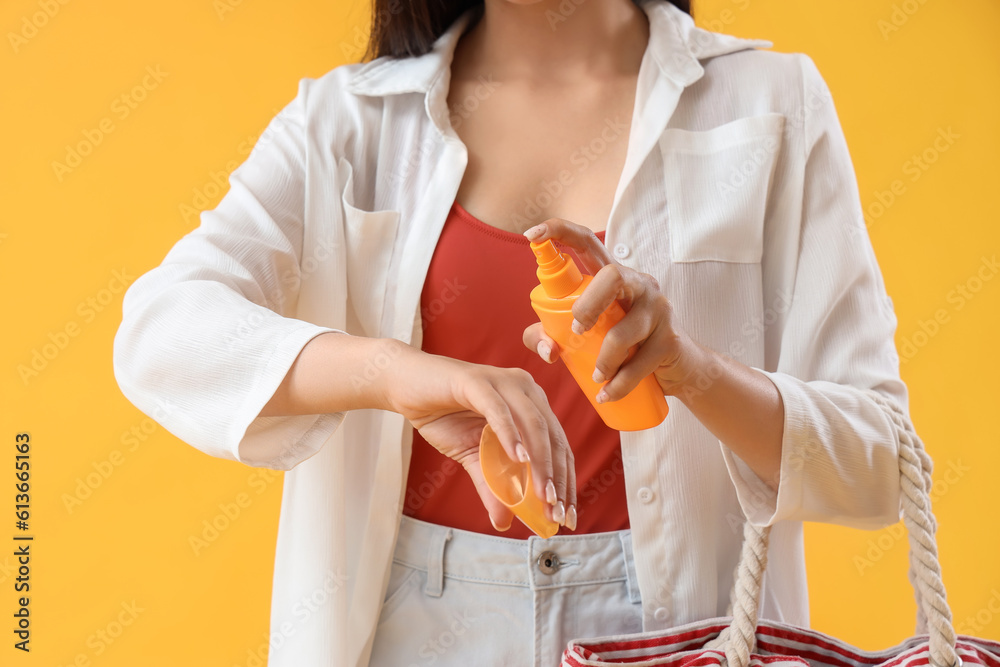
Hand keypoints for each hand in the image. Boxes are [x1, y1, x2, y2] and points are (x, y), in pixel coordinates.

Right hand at [384, 341, 577, 530]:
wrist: (405, 385)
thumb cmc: (443, 416)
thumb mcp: (471, 457)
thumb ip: (491, 485)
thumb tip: (504, 523)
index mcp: (532, 405)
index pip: (559, 446)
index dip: (566, 482)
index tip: (568, 517)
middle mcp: (526, 389)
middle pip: (553, 437)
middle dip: (557, 478)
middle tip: (556, 513)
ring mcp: (503, 381)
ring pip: (533, 424)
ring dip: (540, 462)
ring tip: (543, 495)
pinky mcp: (477, 380)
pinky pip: (499, 410)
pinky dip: (510, 435)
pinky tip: (518, 460)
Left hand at [521, 218, 708, 401]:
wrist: (676, 371)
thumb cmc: (625, 347)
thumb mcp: (584, 337)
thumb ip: (550, 334)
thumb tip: (548, 349)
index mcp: (612, 276)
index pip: (587, 242)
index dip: (559, 232)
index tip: (530, 235)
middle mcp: (638, 283)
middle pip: (612, 276)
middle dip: (588, 304)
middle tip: (578, 330)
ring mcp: (658, 308)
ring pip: (623, 331)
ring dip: (604, 361)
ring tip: (595, 378)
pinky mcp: (671, 338)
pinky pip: (640, 363)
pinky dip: (619, 384)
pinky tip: (607, 394)